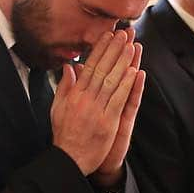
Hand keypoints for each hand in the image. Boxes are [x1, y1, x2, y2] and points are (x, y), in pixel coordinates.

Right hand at [51, 29, 140, 177]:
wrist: (69, 159)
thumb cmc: (65, 134)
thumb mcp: (58, 107)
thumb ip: (65, 86)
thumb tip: (69, 66)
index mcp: (74, 94)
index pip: (89, 66)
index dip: (99, 49)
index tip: (108, 35)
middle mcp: (85, 99)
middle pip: (101, 69)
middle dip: (113, 50)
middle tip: (123, 33)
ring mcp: (97, 110)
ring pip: (111, 81)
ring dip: (122, 62)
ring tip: (131, 46)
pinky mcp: (108, 122)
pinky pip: (119, 100)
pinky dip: (127, 85)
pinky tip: (135, 72)